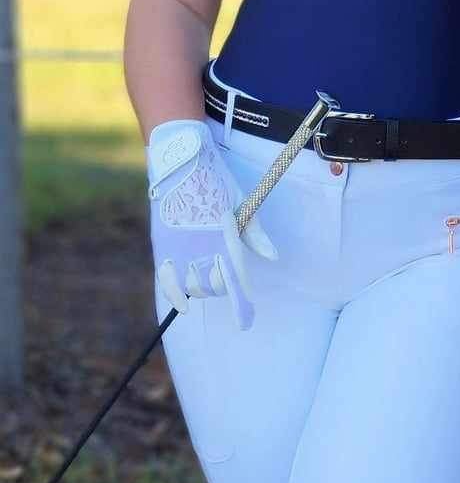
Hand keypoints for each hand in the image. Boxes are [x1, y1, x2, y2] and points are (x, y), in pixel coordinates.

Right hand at [147, 120, 276, 333]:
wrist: (181, 160)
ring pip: (194, 286)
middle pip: (216, 286)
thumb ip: (255, 234)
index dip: (242, 304)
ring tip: (208, 281)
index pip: (236, 279)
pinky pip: (167, 281)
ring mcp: (180, 247)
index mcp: (225, 235)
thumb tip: (274, 257)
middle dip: (224, 290)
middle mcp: (202, 245)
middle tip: (226, 282)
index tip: (247, 321)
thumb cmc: (216, 181)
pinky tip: (186, 306)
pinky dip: (177, 297)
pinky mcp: (162, 246)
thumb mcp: (242, 203)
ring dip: (204, 290)